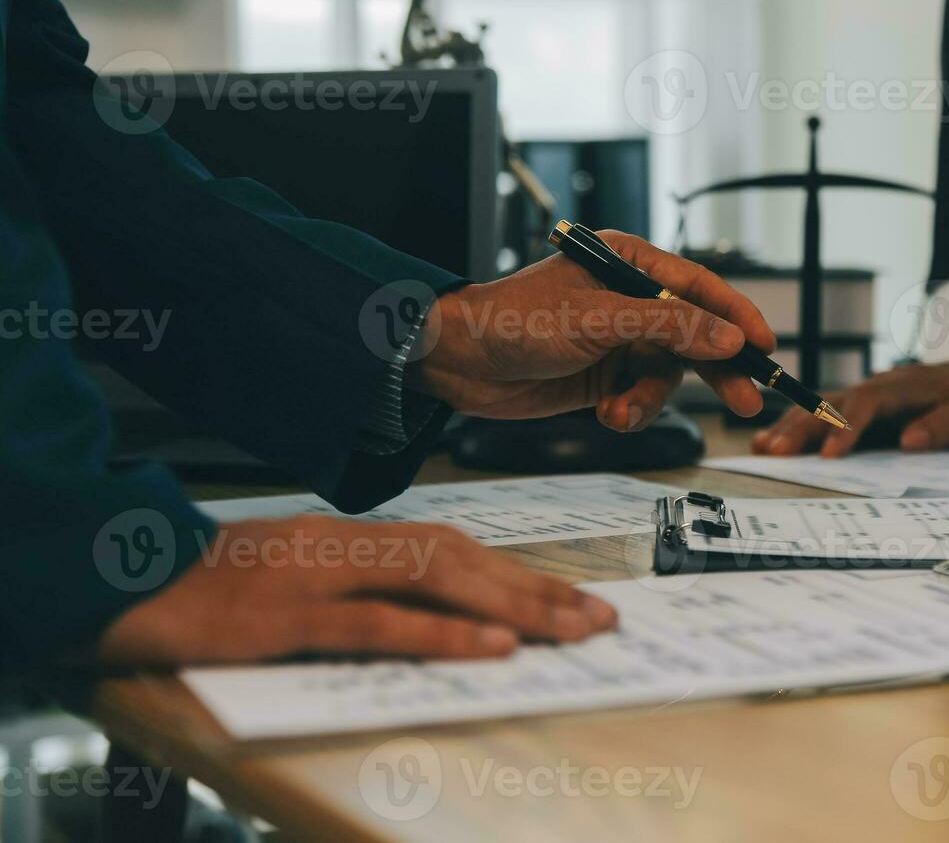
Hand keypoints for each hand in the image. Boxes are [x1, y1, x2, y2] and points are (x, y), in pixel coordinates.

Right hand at [95, 516, 617, 665]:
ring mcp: (313, 574)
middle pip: (460, 557)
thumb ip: (359, 586)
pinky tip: (490, 646)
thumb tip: (434, 615)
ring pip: (430, 579)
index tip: (574, 598)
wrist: (117, 575)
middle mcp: (341, 544)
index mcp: (347, 535)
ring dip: (510, 603)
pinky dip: (438, 633)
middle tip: (598, 617)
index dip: (519, 570)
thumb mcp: (293, 574)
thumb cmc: (208, 585)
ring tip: (568, 628)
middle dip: (537, 587)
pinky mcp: (282, 616)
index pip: (454, 546)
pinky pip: (373, 623)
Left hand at [413, 232, 776, 430]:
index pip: (700, 287)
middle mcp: (630, 298)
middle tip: (746, 402)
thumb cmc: (514, 321)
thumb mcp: (598, 321)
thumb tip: (727, 338)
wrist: (457, 362)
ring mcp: (619, 338)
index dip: (736, 317)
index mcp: (630, 263)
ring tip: (622, 413)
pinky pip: (641, 395)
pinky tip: (607, 414)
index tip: (765, 347)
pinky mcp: (605, 374)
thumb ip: (667, 327)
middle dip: (716, 370)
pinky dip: (631, 410)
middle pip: (695, 334)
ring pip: (668, 373)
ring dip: (651, 399)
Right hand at [751, 363, 948, 457]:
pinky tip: (770, 441)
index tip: (829, 456)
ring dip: (792, 426)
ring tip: (762, 448)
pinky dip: (796, 425)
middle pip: (834, 404)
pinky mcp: (861, 407)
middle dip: (803, 427)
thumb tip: (911, 440)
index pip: (871, 406)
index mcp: (909, 389)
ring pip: (822, 407)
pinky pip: (823, 413)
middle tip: (776, 453)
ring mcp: (868, 395)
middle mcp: (881, 387)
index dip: (847, 428)